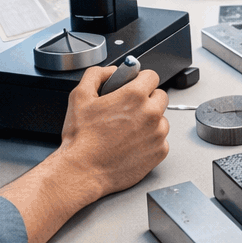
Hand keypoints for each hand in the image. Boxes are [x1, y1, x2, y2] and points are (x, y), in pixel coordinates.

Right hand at [57, 63, 169, 196]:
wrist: (83, 171)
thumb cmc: (81, 138)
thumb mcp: (79, 96)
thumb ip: (97, 75)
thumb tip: (111, 71)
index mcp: (135, 96)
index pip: (152, 76)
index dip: (140, 80)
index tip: (135, 86)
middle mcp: (151, 113)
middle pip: (160, 96)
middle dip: (147, 100)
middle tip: (129, 110)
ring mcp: (158, 133)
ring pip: (162, 119)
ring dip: (150, 121)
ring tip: (128, 130)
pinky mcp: (160, 151)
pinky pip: (161, 140)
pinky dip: (150, 141)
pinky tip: (132, 144)